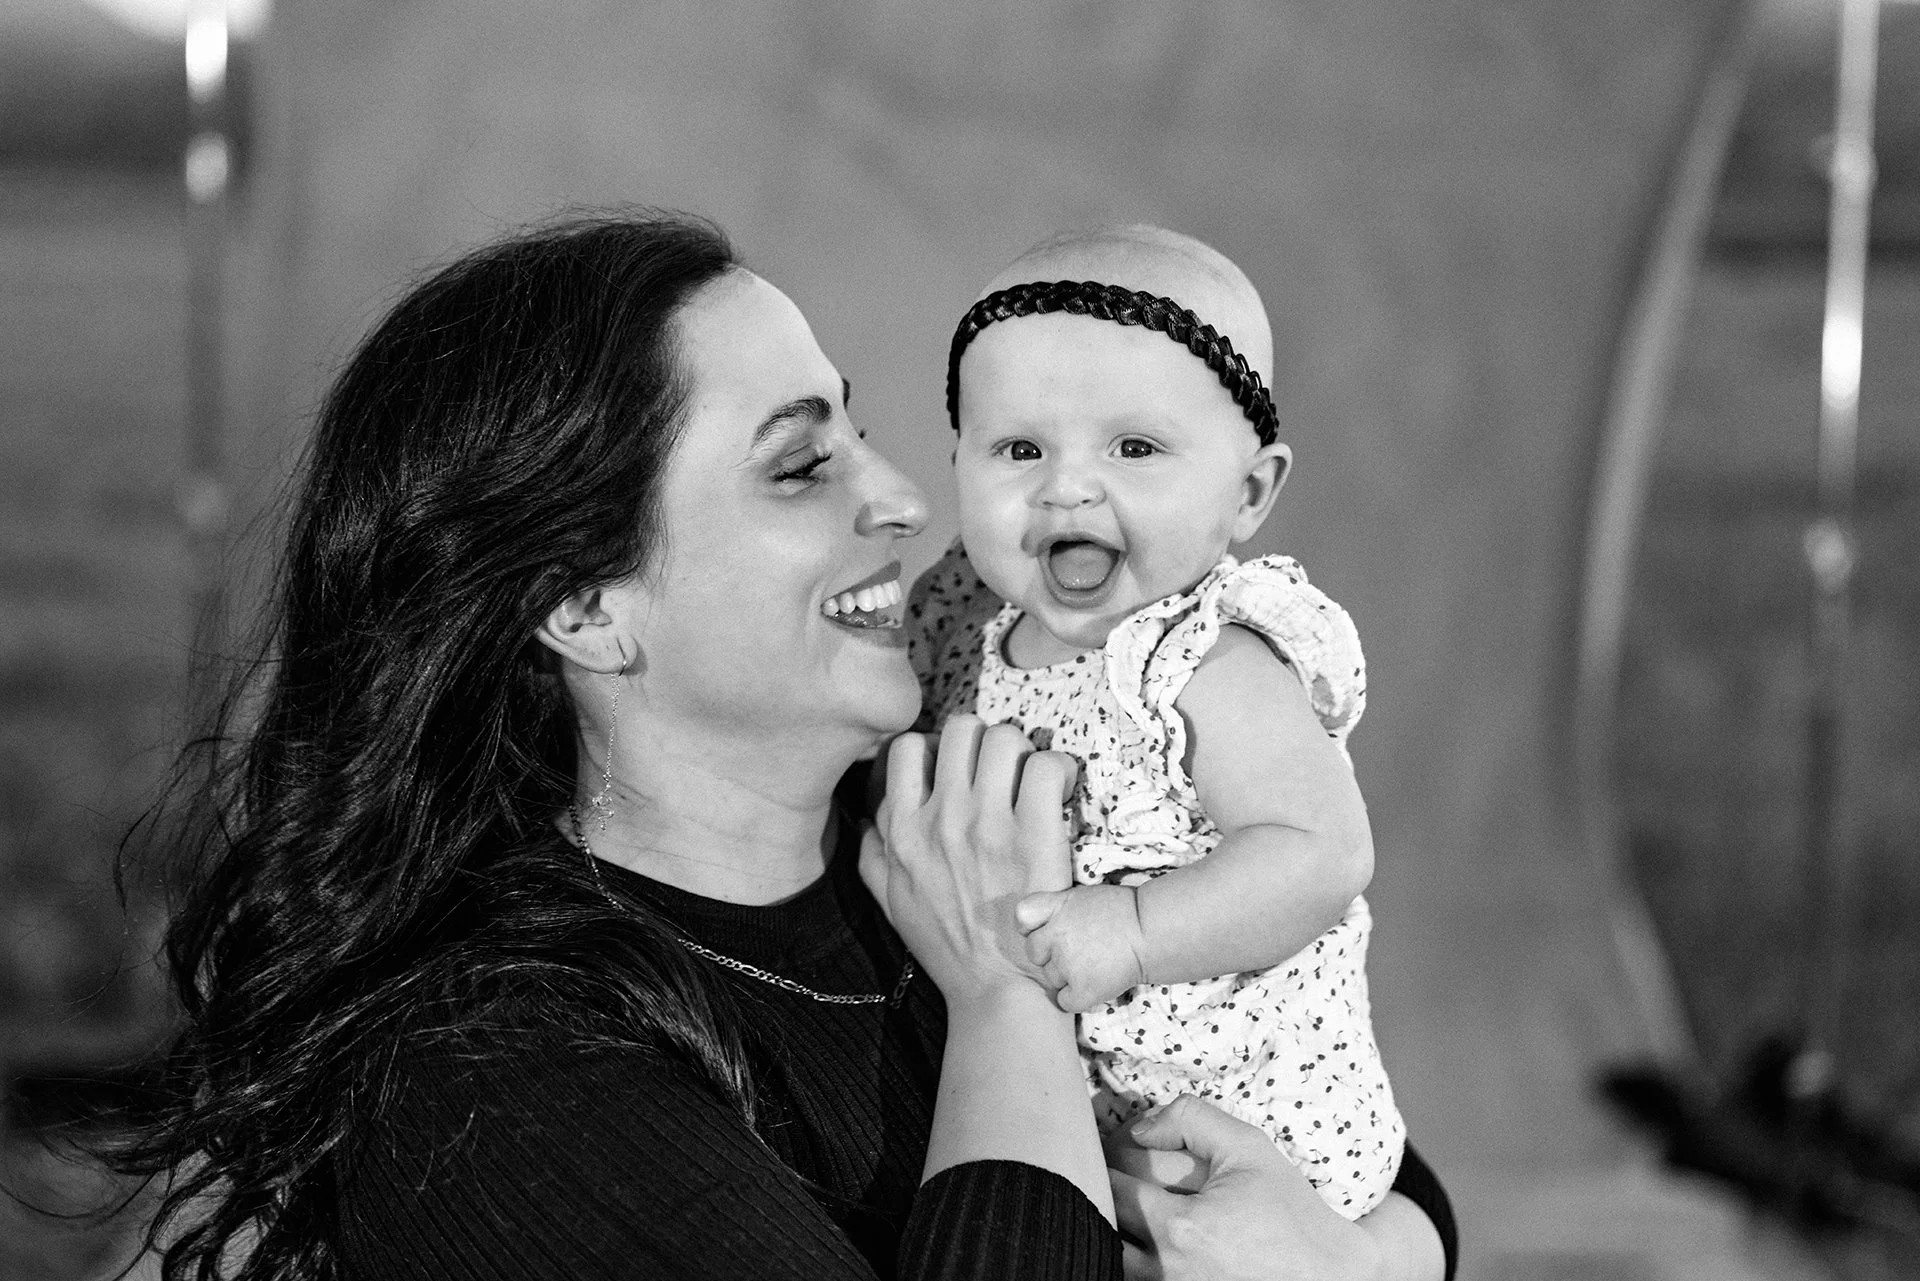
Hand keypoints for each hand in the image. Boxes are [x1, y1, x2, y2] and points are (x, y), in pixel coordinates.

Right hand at [861, 715, 1075, 1009]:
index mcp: (903, 830)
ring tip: (1030, 779)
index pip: (908, 746)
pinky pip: (1046, 766)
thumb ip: (872, 855)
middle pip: (962, 727)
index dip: (936, 748)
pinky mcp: (1035, 835)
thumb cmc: (947, 946)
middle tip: (1000, 769)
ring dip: (1021, 751)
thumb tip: (866, 817)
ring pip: (1005, 736)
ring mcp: (989, 823)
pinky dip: (1057, 770)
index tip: (956, 770)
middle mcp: (941, 817)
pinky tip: (1059, 793)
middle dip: (983, 740)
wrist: (997, 988)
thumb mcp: (890, 902)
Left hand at [1015, 883, 1148, 1011]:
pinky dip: (1076, 997)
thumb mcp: (1082, 896)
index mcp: (1056, 907)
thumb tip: (1035, 927)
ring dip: (1066, 976)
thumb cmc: (1122, 912)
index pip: (1022, 916)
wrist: (1152, 932)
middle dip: (1050, 953)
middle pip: (1034, 953)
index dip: (1031, 926)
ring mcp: (1067, 964)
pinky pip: (1063, 1001)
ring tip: (1093, 965)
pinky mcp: (1082, 990)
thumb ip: (1056, 908)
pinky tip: (1093, 985)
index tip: (1047, 929)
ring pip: (1050, 978)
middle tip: (1078, 950)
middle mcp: (1056, 935)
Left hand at [1108, 1096, 1385, 1280]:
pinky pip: (1133, 1275)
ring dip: (1114, 1225)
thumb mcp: (1248, 1149)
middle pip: (1106, 1219)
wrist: (1327, 1274)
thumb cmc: (1290, 1212)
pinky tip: (1145, 1233)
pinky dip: (1133, 1254)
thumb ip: (1190, 1120)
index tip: (1114, 1147)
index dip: (1107, 1157)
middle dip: (1105, 1188)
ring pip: (1113, 1254)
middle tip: (1115, 1170)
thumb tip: (1139, 1129)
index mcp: (1181, 1228)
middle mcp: (1168, 1269)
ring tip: (1127, 1202)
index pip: (1113, 1183)